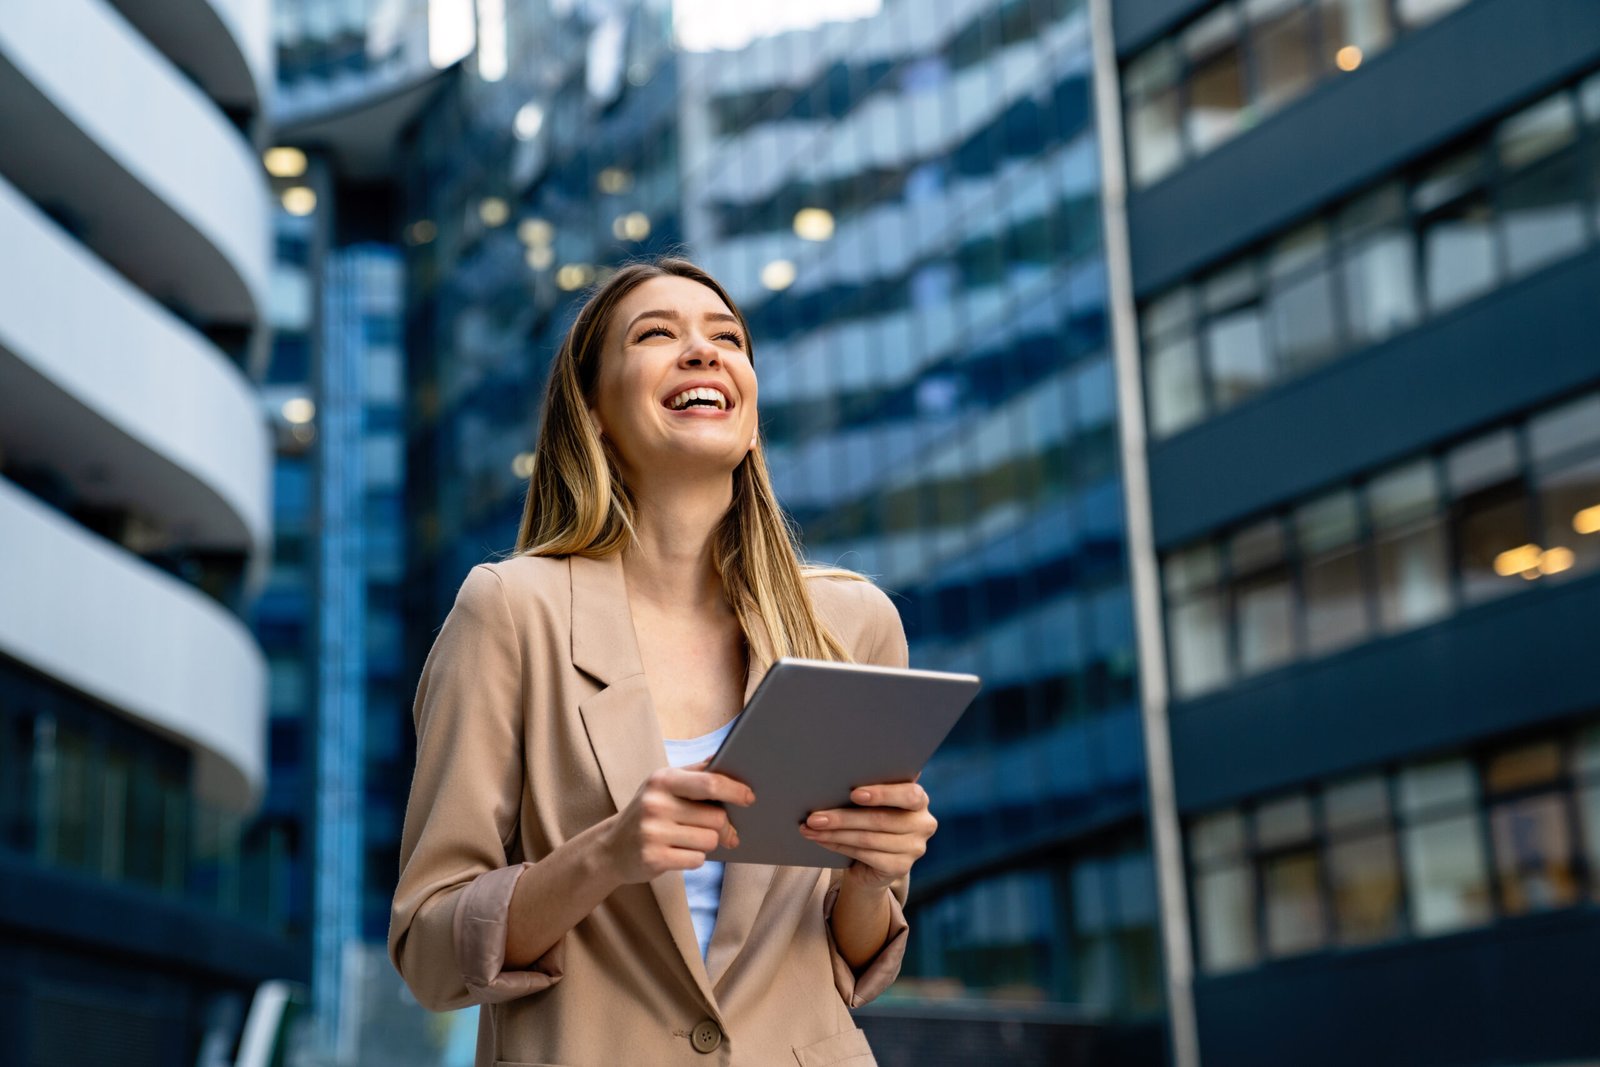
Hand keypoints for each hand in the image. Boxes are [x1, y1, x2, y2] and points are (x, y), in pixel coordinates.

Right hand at [600, 762, 754, 884]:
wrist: (610, 848)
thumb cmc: (647, 812)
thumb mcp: (664, 786)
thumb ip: (695, 772)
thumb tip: (726, 757)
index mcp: (662, 780)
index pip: (709, 783)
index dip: (735, 791)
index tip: (749, 797)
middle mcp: (655, 804)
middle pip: (716, 817)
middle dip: (723, 826)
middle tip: (723, 830)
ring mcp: (652, 832)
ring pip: (709, 840)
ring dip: (707, 844)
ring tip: (690, 840)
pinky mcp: (653, 859)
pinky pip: (696, 860)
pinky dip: (694, 858)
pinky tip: (678, 853)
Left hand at [800, 780, 936, 890]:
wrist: (873, 861)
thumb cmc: (871, 818)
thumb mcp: (873, 803)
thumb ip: (867, 791)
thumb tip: (833, 782)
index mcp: (920, 799)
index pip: (909, 795)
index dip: (882, 794)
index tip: (854, 794)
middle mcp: (923, 824)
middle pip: (880, 820)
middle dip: (843, 817)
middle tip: (815, 817)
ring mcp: (914, 848)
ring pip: (868, 839)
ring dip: (834, 833)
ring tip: (810, 829)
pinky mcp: (901, 867)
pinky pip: (865, 855)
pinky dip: (839, 846)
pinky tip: (821, 840)